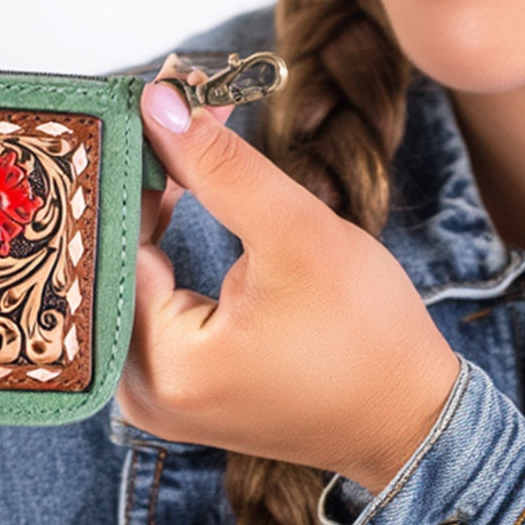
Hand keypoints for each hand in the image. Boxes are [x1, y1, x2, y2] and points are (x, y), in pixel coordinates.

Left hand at [116, 64, 460, 493]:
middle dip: (147, 197)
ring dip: (156, 230)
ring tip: (183, 171)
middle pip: (121, 274)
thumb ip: (220, 169)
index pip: (117, 248)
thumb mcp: (296, 235)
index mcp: (162, 367)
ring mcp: (158, 405)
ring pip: (135, 294)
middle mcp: (142, 396)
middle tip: (177, 131)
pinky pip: (154, 321)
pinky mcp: (179, 402)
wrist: (407, 419)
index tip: (161, 114)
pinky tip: (182, 227)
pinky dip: (169, 270)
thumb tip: (159, 105)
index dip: (139, 172)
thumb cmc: (366, 337)